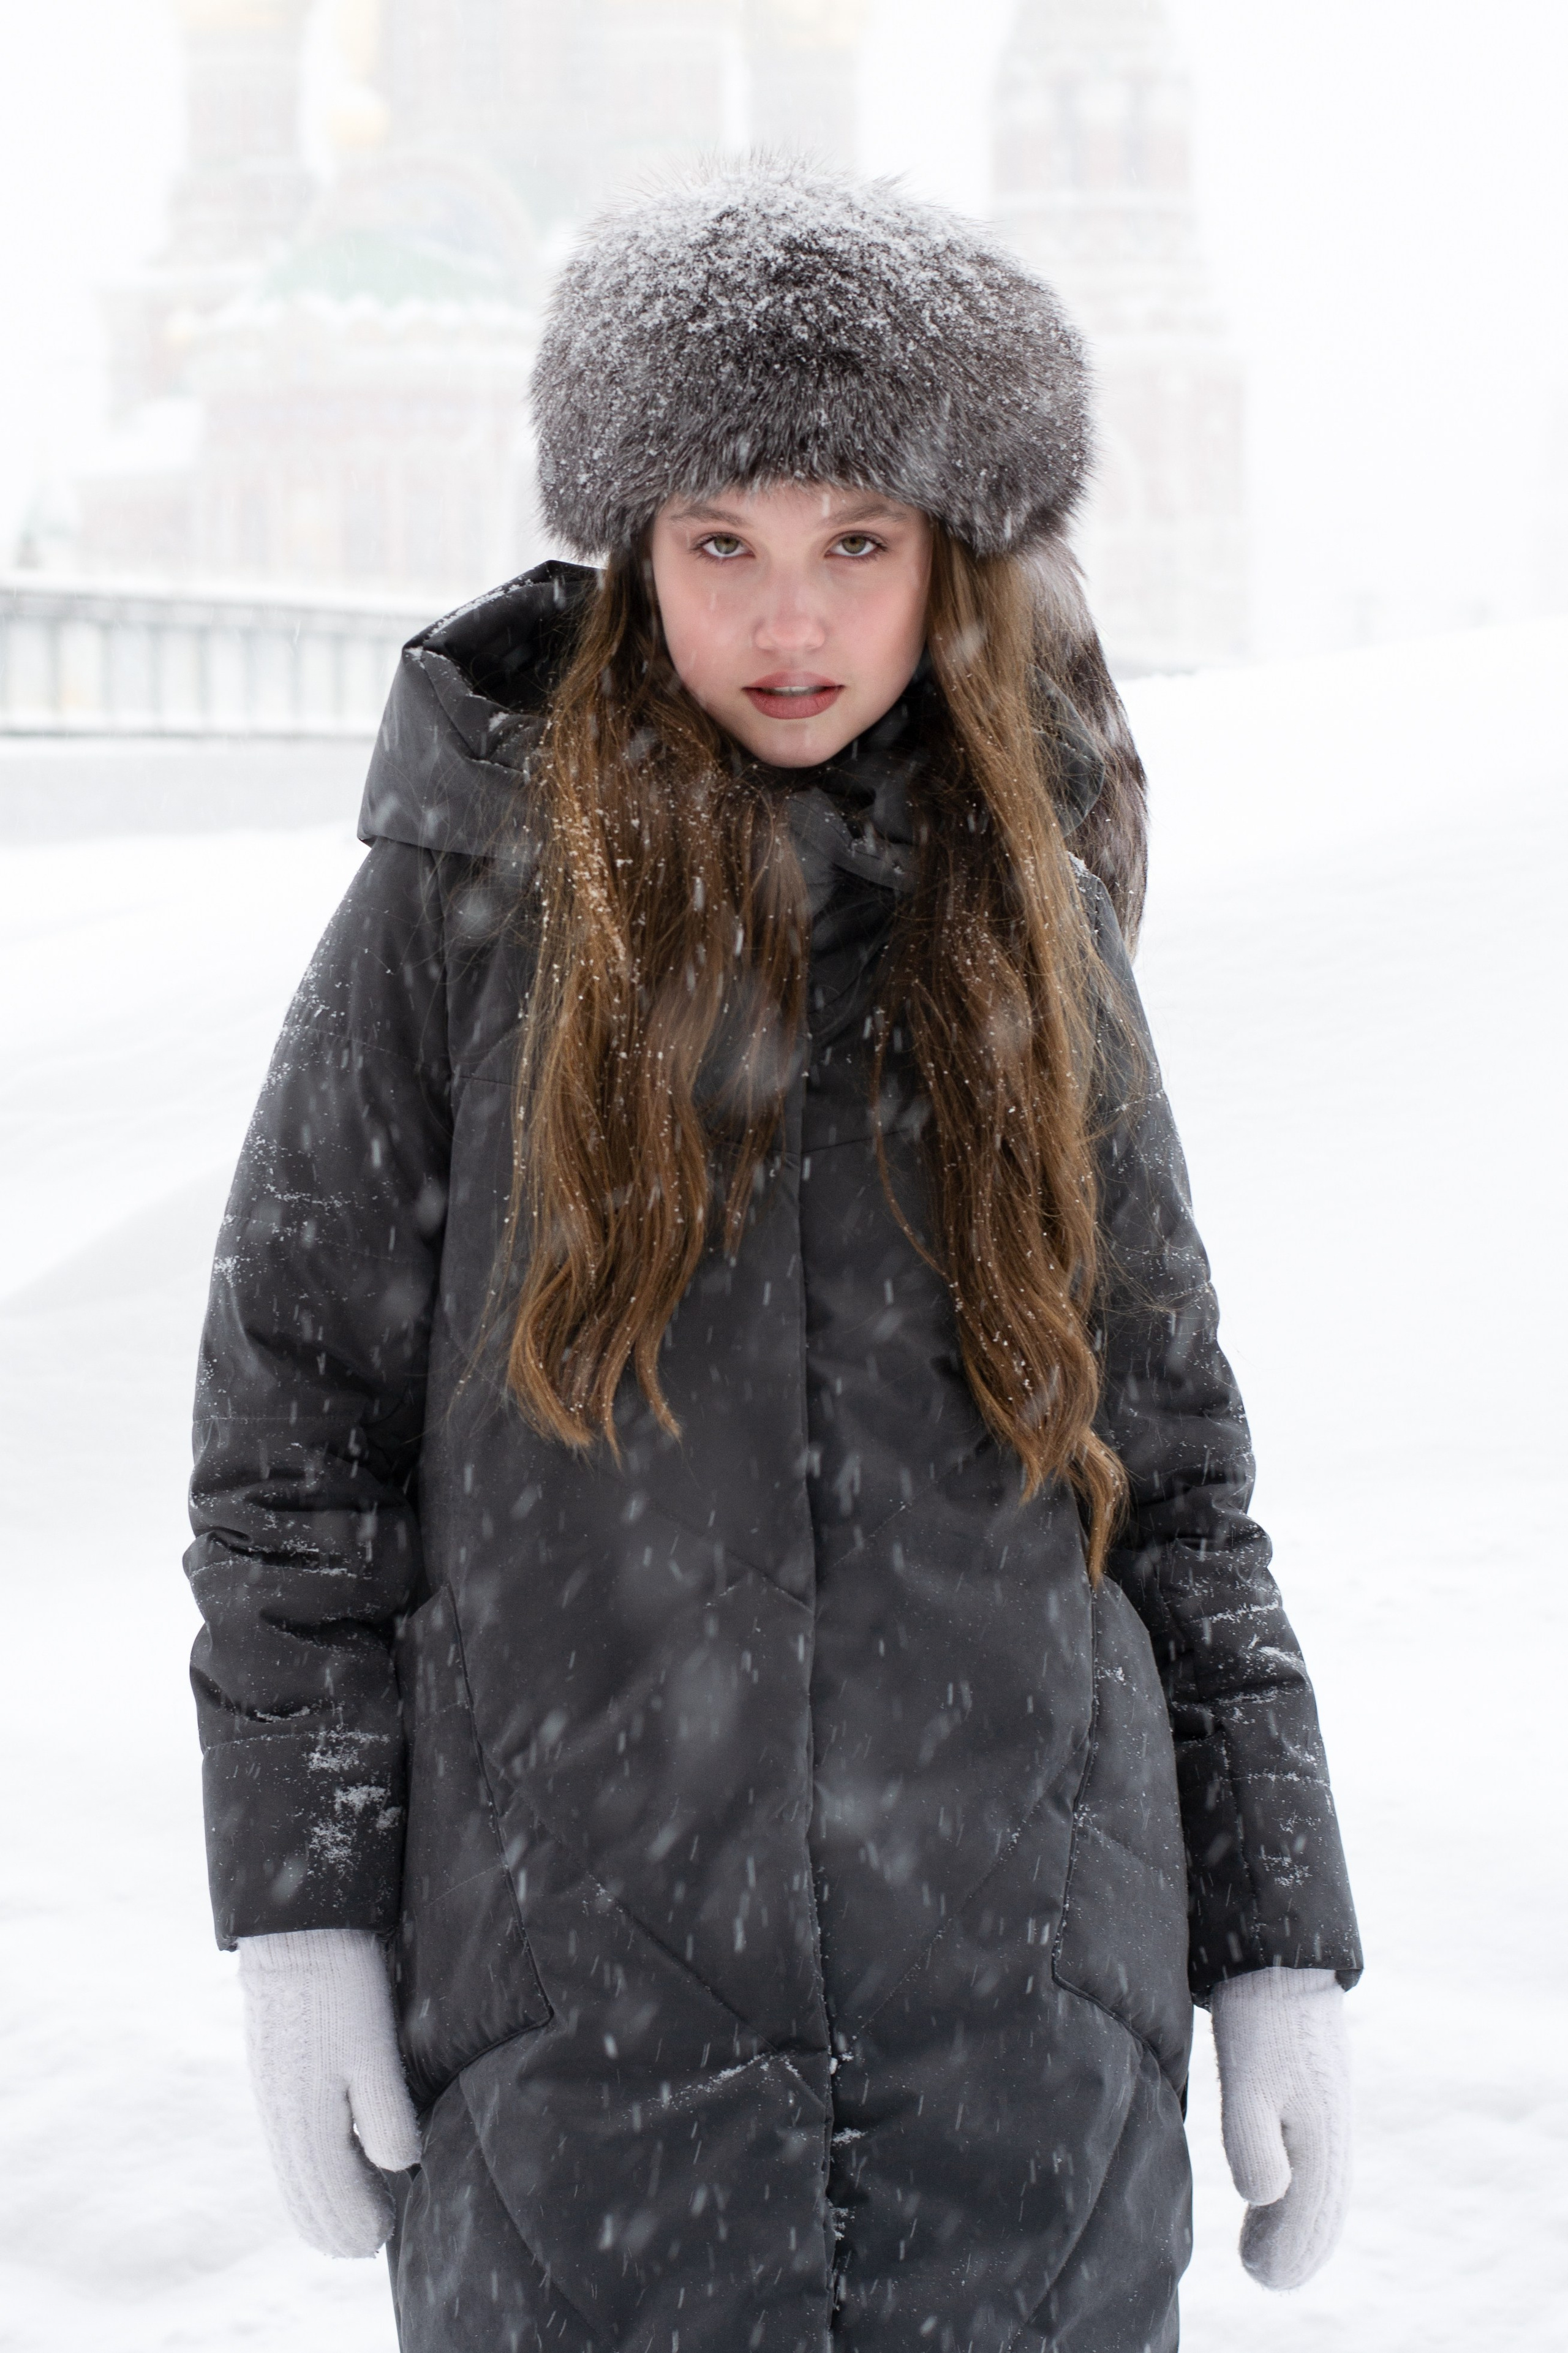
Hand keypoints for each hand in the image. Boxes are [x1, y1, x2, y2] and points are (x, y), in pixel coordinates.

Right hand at [239, 1927, 420, 2257]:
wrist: (298, 1934)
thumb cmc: (342, 1990)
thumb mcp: (374, 2052)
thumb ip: (385, 2116)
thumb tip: (399, 2169)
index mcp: (305, 2120)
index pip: (328, 2195)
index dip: (356, 2222)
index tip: (383, 2238)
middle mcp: (281, 2117)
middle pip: (305, 2192)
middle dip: (336, 2223)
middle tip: (368, 2244)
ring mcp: (272, 2096)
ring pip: (293, 2170)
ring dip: (320, 2199)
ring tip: (349, 2219)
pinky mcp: (273, 2075)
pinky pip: (288, 2143)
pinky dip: (308, 2168)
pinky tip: (329, 2164)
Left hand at [1210, 1965, 1350, 2288]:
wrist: (1281, 1965)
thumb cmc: (1260, 2026)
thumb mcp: (1247, 2084)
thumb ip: (1254, 2145)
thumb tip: (1265, 2199)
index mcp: (1323, 2142)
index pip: (1312, 2218)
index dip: (1287, 2253)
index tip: (1259, 2275)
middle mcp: (1336, 2136)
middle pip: (1325, 2211)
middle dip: (1298, 2249)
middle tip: (1263, 2276)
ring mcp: (1332, 2118)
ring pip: (1326, 2191)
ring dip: (1303, 2227)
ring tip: (1272, 2259)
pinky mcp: (1320, 2102)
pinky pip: (1323, 2167)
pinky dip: (1310, 2197)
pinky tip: (1288, 2204)